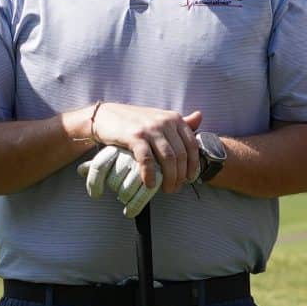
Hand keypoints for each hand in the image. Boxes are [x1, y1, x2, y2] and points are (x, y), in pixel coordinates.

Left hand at [80, 145, 161, 217]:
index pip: (99, 165)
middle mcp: (129, 153)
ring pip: (126, 189)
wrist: (158, 141)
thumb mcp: (112, 156)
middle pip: (113, 181)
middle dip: (115, 190)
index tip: (95, 195)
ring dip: (126, 198)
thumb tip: (80, 170)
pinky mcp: (158, 171)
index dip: (94, 183)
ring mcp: (144, 162)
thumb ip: (96, 164)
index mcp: (115, 147)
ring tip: (128, 200)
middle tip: (121, 194)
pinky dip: (135, 205)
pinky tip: (130, 212)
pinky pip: (143, 194)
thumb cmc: (131, 155)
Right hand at [84, 105, 204, 195]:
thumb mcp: (160, 117)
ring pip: (168, 159)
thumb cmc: (135, 121)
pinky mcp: (135, 136)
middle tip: (175, 188)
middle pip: (181, 155)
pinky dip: (150, 174)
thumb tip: (200, 117)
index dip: (193, 165)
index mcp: (174, 118)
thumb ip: (180, 121)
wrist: (106, 116)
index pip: (192, 145)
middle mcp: (165, 122)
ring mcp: (150, 129)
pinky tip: (150, 184)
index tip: (190, 179)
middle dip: (181, 176)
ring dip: (169, 178)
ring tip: (166, 189)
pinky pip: (147, 159)